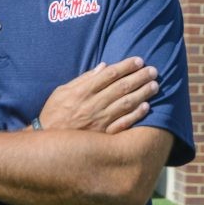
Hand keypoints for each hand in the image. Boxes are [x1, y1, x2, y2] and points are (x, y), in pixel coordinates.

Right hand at [36, 57, 158, 134]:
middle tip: (153, 70)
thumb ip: (83, 79)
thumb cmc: (54, 113)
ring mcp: (99, 121)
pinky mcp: (103, 135)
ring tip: (155, 86)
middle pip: (121, 87)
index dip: (126, 66)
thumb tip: (103, 67)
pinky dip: (135, 115)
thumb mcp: (62, 92)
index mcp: (82, 91)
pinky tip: (146, 107)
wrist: (48, 143)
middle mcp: (93, 105)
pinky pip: (122, 124)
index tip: (139, 60)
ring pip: (125, 104)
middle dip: (139, 77)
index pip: (109, 75)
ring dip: (142, 93)